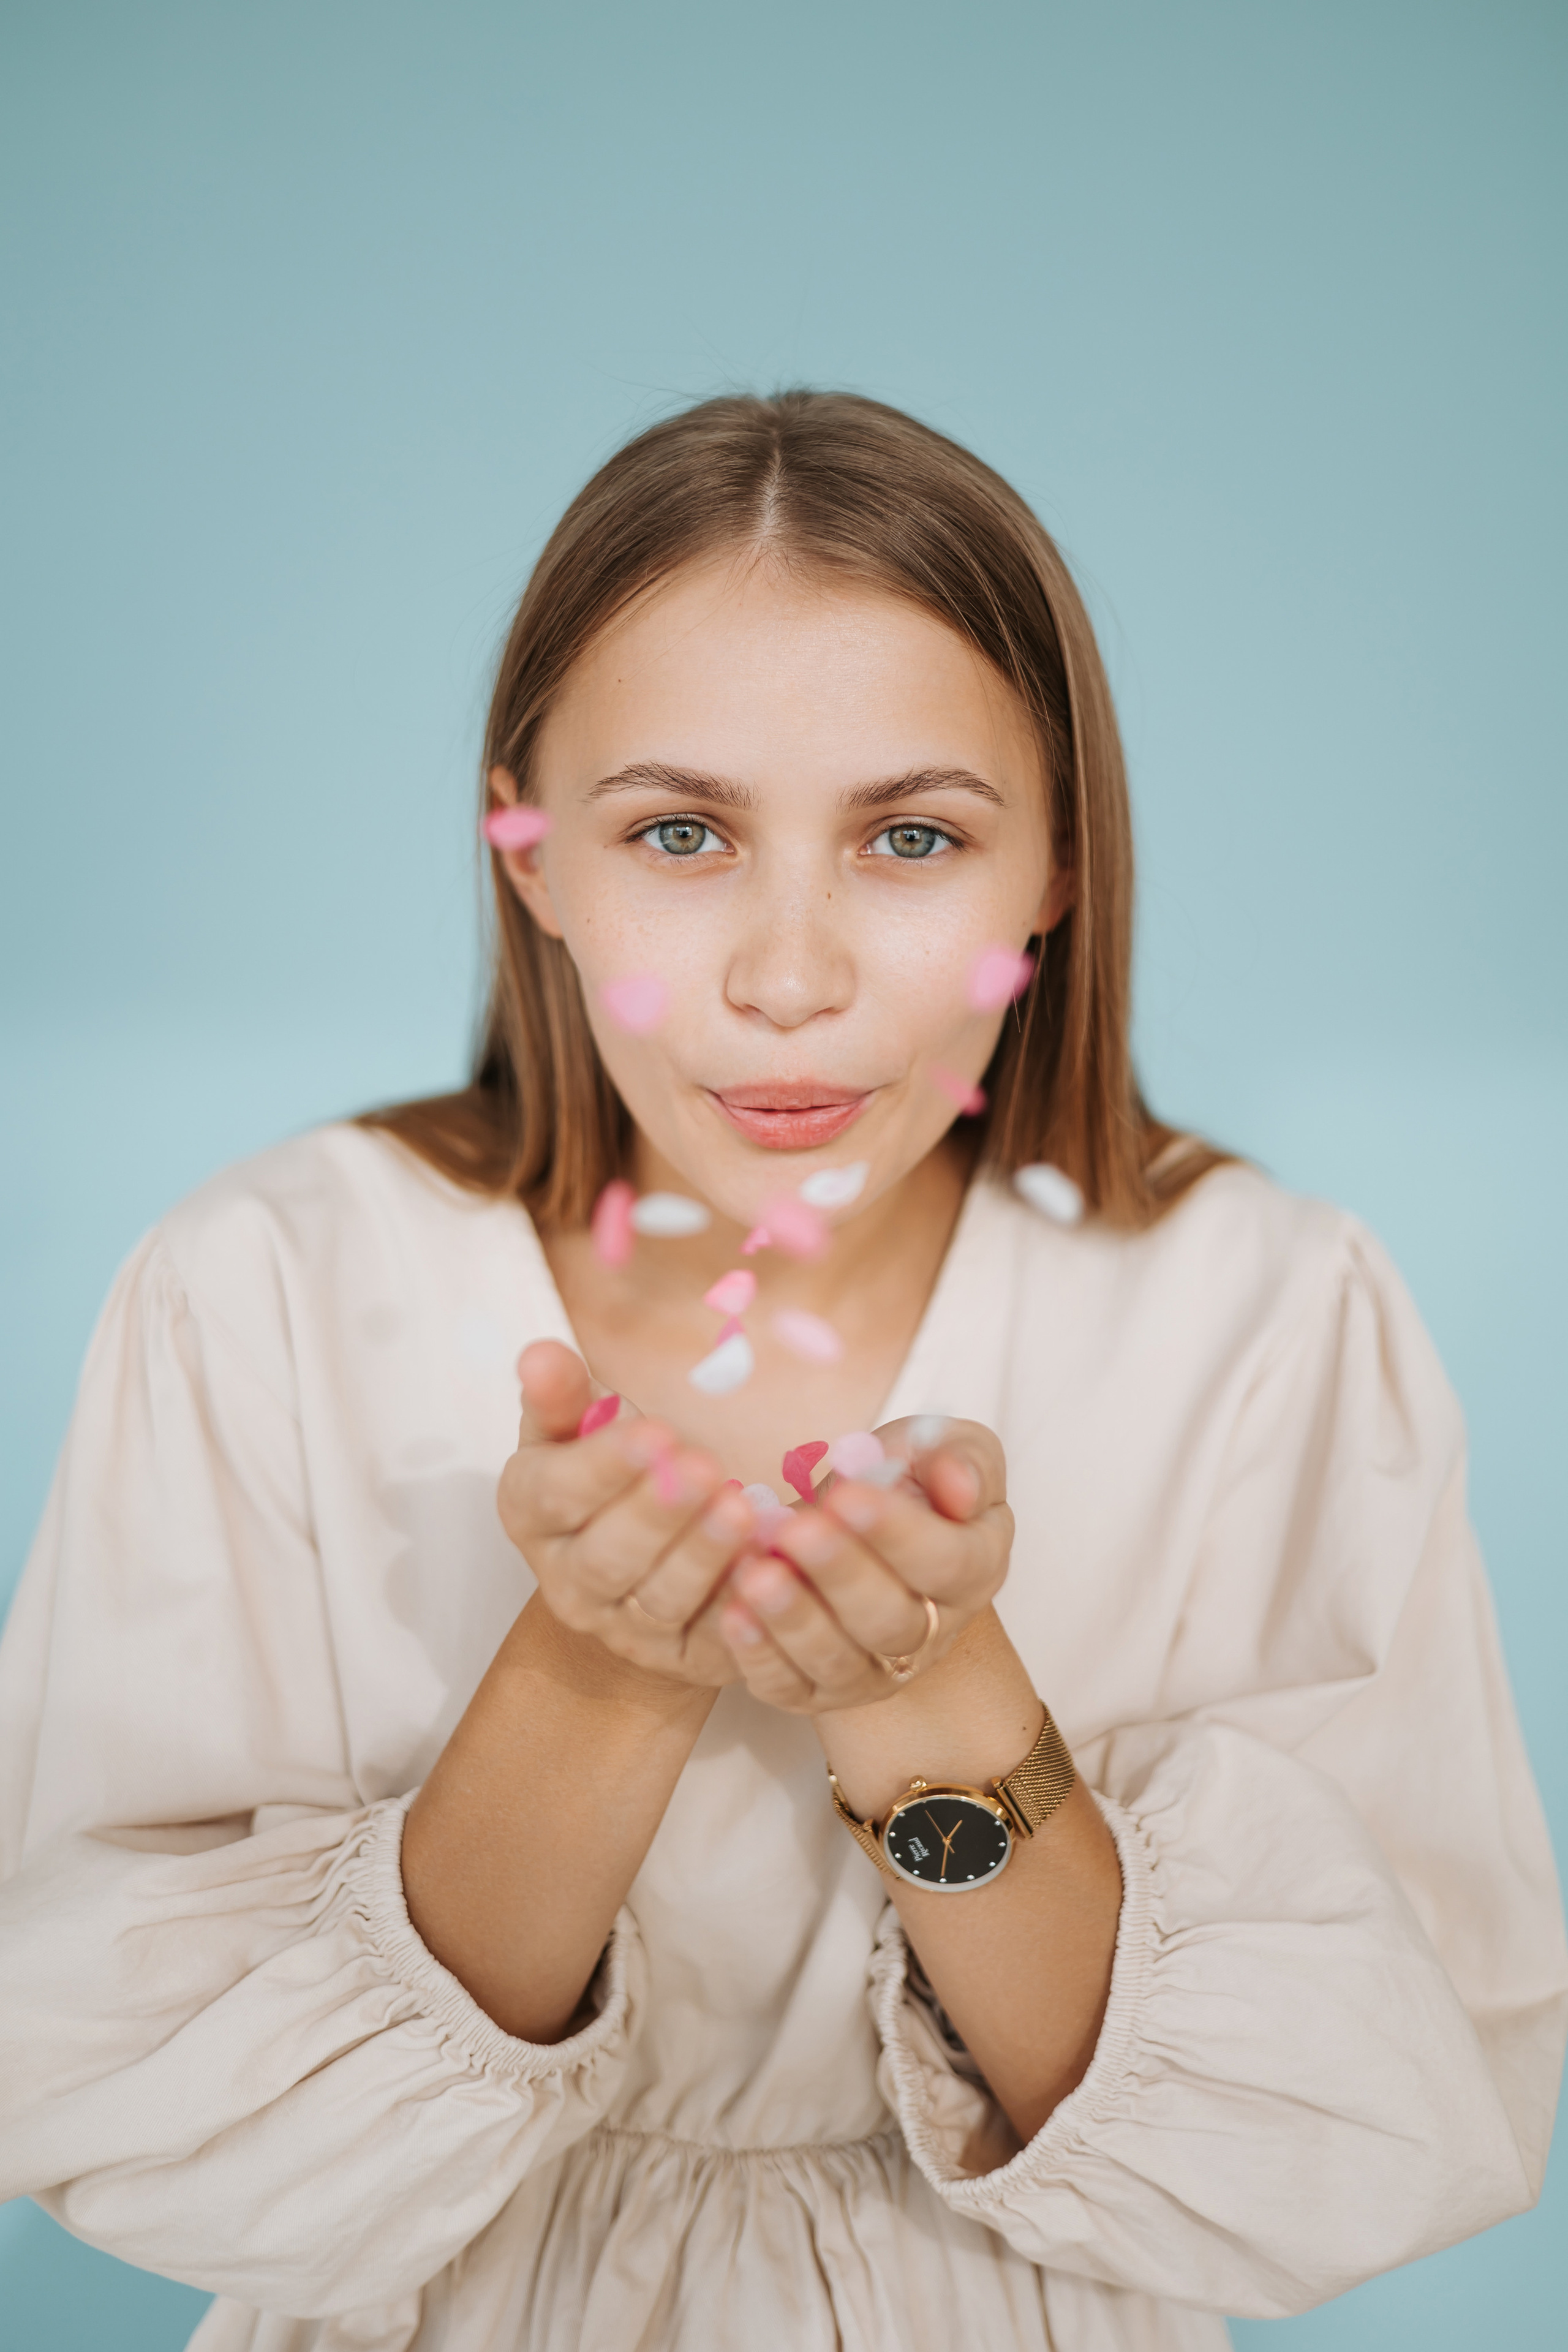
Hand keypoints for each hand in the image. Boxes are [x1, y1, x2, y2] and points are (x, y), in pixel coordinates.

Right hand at [500, 1341, 756, 1687]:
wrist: (641, 1558)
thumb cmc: (611, 1472)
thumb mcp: (580, 1426)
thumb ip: (563, 1393)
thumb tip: (540, 1353)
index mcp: (531, 1512)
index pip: (558, 1493)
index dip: (604, 1466)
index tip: (655, 1432)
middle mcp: (567, 1581)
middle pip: (608, 1556)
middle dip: (657, 1513)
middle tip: (704, 1467)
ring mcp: (623, 1628)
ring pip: (661, 1599)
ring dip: (702, 1556)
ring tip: (742, 1509)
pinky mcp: (682, 1657)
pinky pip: (714, 1639)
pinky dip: (742, 1608)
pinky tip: (769, 1567)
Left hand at [711, 1418, 1012, 1714]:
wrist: (865, 1528)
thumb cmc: (910, 1481)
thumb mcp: (948, 1447)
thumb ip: (961, 1459)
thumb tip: (960, 1485)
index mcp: (975, 1569)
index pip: (946, 1563)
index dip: (898, 1533)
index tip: (849, 1495)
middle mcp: (932, 1631)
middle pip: (890, 1621)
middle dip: (839, 1574)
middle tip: (795, 1531)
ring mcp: (876, 1669)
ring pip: (838, 1661)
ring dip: (793, 1619)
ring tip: (754, 1573)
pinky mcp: (819, 1689)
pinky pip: (789, 1686)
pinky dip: (758, 1653)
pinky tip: (732, 1611)